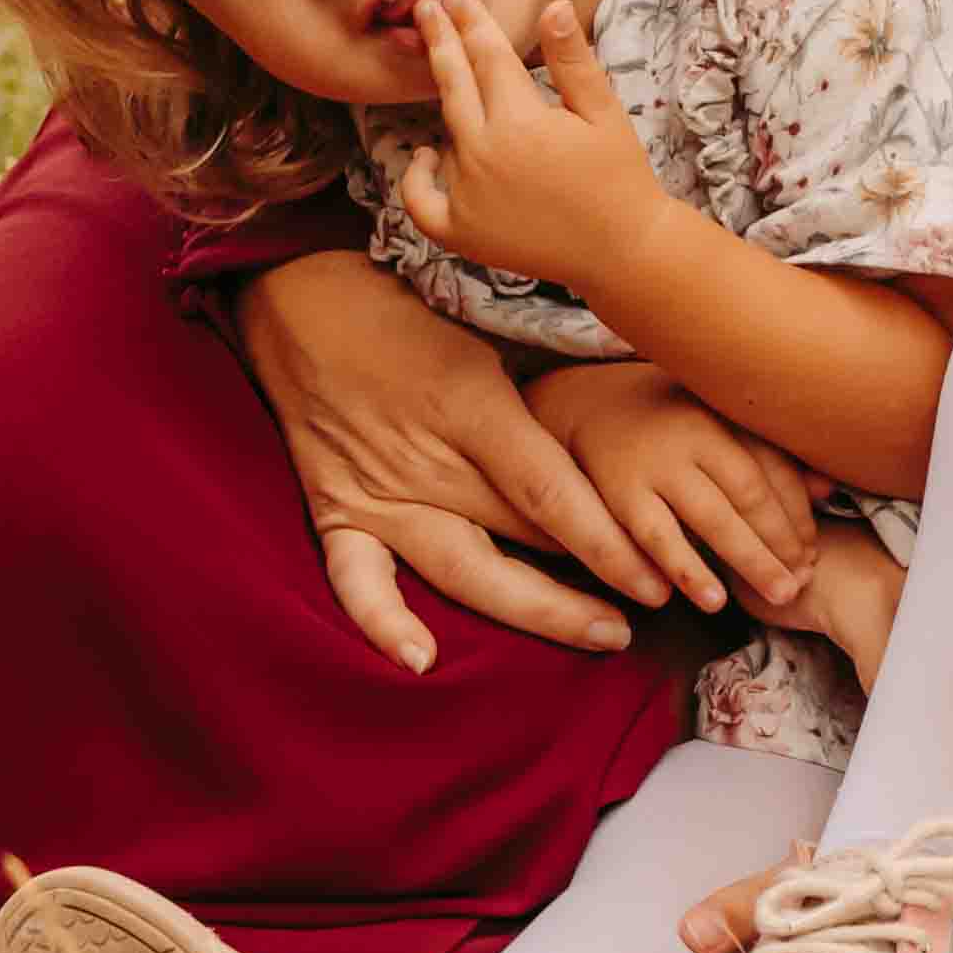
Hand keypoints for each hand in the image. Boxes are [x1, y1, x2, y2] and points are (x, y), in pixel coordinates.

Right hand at [232, 249, 677, 667]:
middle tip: (656, 607)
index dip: (607, 540)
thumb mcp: (483, 330)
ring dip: (537, 607)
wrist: (295, 293)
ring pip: (464, 569)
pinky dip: (382, 621)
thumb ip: (538, 388)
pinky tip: (422, 660)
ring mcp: (377, 492)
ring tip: (601, 634)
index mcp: (467, 405)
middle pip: (522, 536)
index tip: (657, 573)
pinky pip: (354, 580)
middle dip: (596, 578)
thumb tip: (615, 427)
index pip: (549, 490)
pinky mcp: (334, 511)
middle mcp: (426, 459)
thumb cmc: (402, 303)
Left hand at [387, 0, 673, 304]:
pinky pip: (420, 200)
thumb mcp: (603, 112)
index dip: (470, 20)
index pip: (486, 55)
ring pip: (447, 134)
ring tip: (460, 83)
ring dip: (454, 109)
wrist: (622, 252)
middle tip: (427, 7)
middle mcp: (484, 155)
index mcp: (520, 121)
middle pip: (453, 83)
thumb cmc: (619, 177)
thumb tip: (552, 5)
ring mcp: (467, 196)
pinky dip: (418, 177)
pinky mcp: (461, 232)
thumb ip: (572, 60)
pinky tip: (428, 156)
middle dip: (440, 39)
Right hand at [520, 362, 825, 617]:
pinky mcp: (616, 493)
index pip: (771, 469)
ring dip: (745, 559)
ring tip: (774, 596)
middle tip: (802, 582)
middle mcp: (689, 436)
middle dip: (780, 541)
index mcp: (719, 415)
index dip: (796, 514)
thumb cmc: (667, 422)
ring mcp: (652, 464)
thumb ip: (768, 455)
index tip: (812, 551)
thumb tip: (827, 490)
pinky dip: (682, 567)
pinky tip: (709, 598)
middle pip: (748, 493)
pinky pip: (652, 537)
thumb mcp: (717, 423)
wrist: (581, 407)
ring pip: (708, 518)